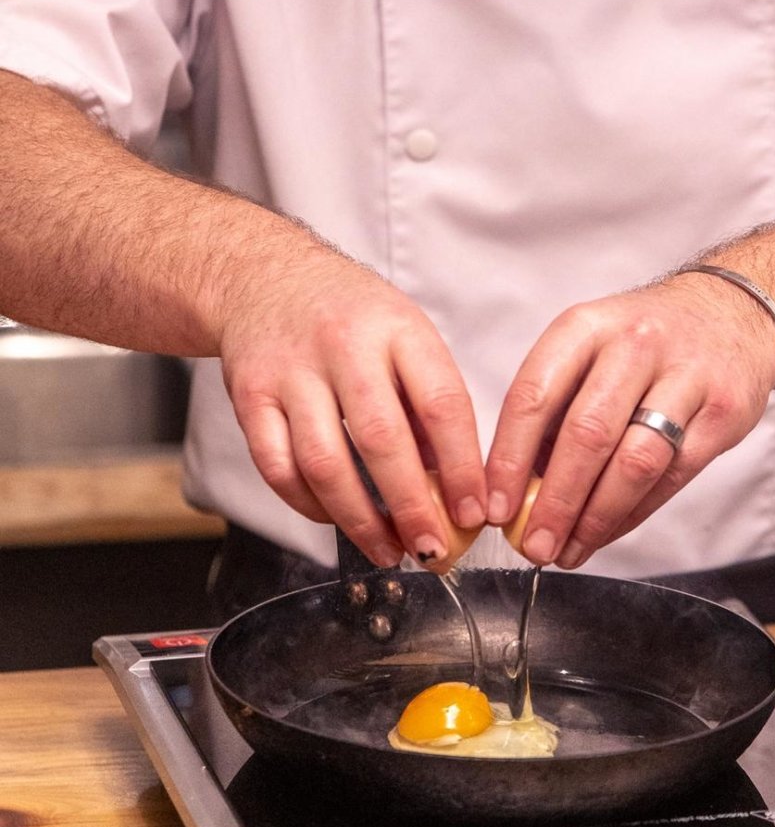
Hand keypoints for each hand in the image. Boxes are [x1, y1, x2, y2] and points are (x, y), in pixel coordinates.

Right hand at [218, 238, 485, 568]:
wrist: (264, 276)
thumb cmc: (349, 315)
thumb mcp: (403, 333)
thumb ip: (427, 400)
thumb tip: (454, 485)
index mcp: (397, 326)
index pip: (440, 402)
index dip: (461, 466)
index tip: (474, 513)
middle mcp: (343, 344)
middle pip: (381, 439)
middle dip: (411, 506)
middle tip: (432, 550)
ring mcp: (291, 370)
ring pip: (324, 464)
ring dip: (359, 521)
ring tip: (388, 550)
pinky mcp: (249, 395)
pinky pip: (278, 468)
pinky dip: (309, 505)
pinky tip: (335, 519)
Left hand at [485, 272, 774, 568]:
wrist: (731, 312)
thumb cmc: (643, 342)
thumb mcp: (590, 348)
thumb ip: (553, 410)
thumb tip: (516, 490)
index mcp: (587, 325)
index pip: (535, 394)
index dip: (509, 458)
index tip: (495, 507)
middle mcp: (635, 343)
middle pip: (587, 433)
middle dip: (555, 501)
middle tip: (533, 546)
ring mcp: (686, 375)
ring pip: (635, 461)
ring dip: (596, 518)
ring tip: (569, 550)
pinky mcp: (723, 411)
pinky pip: (672, 476)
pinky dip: (633, 514)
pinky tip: (608, 532)